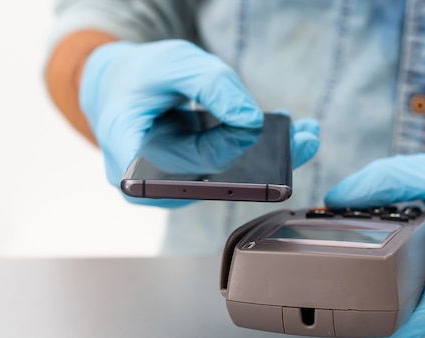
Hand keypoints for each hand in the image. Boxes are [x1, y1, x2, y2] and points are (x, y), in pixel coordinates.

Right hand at [80, 40, 318, 205]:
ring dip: (268, 158)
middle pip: (214, 178)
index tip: (256, 123)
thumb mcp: (172, 64)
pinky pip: (229, 174)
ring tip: (304, 136)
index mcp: (128, 158)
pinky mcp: (192, 182)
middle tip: (303, 136)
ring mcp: (173, 187)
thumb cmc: (138, 76)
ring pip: (228, 181)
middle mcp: (150, 185)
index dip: (224, 146)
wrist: (120, 89)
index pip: (186, 163)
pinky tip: (287, 137)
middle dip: (261, 155)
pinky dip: (255, 154)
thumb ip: (210, 84)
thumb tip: (251, 121)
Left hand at [325, 152, 424, 337]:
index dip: (407, 328)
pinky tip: (408, 278)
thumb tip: (337, 197)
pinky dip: (416, 299)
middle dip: (383, 305)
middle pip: (421, 310)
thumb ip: (388, 180)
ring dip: (398, 299)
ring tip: (381, 274)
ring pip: (424, 313)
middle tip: (351, 292)